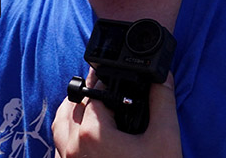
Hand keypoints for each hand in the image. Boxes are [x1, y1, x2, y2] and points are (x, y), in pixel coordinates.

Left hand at [52, 70, 181, 157]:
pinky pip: (59, 147)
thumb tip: (162, 78)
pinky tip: (90, 138)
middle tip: (109, 95)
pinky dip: (69, 135)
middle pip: (70, 106)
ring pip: (59, 126)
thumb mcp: (165, 141)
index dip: (105, 81)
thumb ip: (162, 104)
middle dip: (89, 97)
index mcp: (92, 133)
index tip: (115, 77)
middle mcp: (72, 147)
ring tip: (99, 113)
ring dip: (73, 113)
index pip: (91, 92)